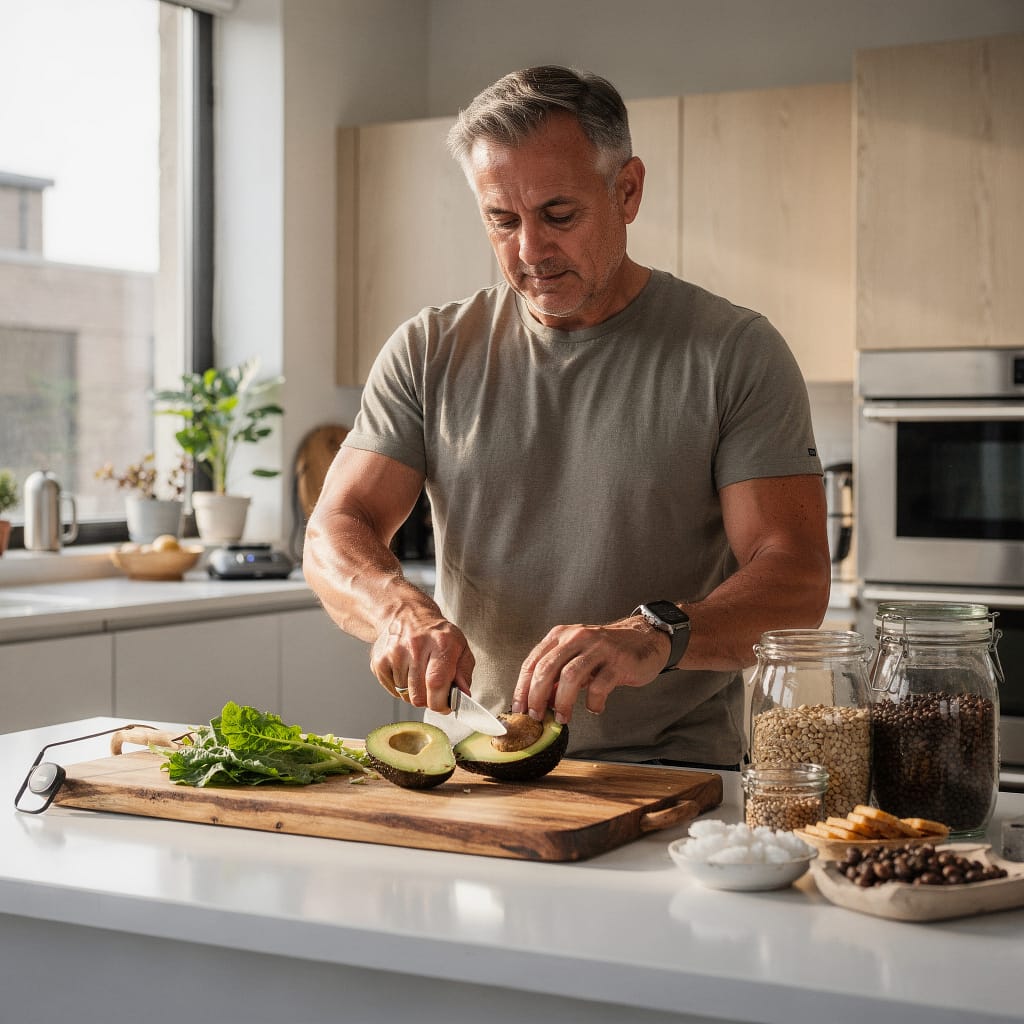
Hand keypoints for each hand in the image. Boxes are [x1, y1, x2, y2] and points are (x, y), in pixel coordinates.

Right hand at [370, 608, 474, 712]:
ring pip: (405, 695)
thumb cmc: (437, 635)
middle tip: (433, 691)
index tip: (445, 706)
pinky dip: (401, 689)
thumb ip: (464, 672)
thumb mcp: (460, 647)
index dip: (440, 702)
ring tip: (419, 676)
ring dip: (414, 693)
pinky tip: (407, 672)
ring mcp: (394, 652)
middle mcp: (415, 645)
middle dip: (428, 701)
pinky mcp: (379, 660)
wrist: (407, 616)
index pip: (436, 683)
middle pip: (419, 695)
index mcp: (441, 642)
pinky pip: (392, 691)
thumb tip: (463, 695)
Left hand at [511, 616, 669, 723]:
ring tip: (563, 717)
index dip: (522, 688)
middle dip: (537, 697)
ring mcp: (598, 648)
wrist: (644, 639)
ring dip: (562, 702)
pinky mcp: (618, 661)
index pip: (532, 662)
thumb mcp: (576, 657)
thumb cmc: (606, 651)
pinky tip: (593, 708)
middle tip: (537, 716)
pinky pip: (599, 686)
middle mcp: (576, 638)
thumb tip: (538, 701)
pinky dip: (592, 702)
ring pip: (570, 676)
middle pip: (547, 668)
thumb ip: (557, 675)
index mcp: (560, 636)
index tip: (519, 708)